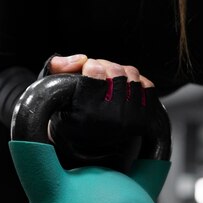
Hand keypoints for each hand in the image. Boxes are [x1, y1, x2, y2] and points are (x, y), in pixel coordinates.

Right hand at [47, 55, 156, 170]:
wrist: (90, 144)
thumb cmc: (70, 113)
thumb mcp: (55, 90)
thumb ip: (57, 68)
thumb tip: (82, 59)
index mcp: (86, 112)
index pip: (95, 71)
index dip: (91, 66)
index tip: (87, 69)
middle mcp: (111, 119)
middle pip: (115, 70)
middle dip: (105, 66)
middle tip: (98, 75)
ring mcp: (130, 120)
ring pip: (131, 74)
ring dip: (120, 72)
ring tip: (109, 82)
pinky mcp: (145, 120)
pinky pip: (147, 85)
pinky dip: (136, 82)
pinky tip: (124, 89)